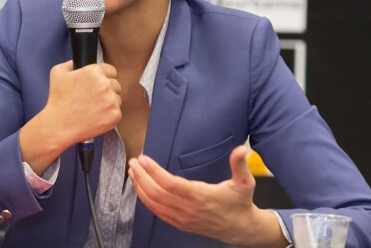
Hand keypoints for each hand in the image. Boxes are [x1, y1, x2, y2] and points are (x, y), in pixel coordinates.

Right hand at [45, 60, 121, 147]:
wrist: (59, 125)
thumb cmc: (58, 100)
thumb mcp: (57, 73)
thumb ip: (71, 63)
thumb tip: (78, 62)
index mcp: (94, 71)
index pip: (111, 70)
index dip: (104, 77)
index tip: (97, 85)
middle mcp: (105, 84)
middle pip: (115, 84)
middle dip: (107, 90)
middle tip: (93, 99)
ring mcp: (112, 100)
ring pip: (117, 98)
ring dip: (109, 102)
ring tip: (93, 109)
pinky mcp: (115, 115)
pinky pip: (117, 112)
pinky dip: (109, 115)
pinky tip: (96, 117)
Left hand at [128, 146, 285, 247]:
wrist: (241, 229)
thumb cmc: (240, 203)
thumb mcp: (245, 182)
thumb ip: (240, 165)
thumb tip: (242, 149)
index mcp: (200, 196)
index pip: (170, 184)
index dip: (154, 171)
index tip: (143, 159)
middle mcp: (188, 209)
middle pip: (156, 193)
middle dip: (142, 176)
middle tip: (133, 162)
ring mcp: (182, 218)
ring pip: (153, 204)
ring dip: (140, 187)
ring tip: (132, 171)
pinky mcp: (179, 224)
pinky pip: (157, 212)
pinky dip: (145, 200)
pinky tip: (140, 188)